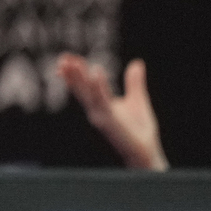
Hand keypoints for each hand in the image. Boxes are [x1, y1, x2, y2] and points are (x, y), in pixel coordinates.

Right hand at [57, 53, 168, 170]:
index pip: (83, 86)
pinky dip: (98, 86)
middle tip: (63, 57)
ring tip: (73, 62)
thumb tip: (137, 62)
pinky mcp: (108, 122)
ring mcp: (100, 116)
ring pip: (87, 93)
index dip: (74, 73)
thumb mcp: (138, 100)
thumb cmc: (141, 130)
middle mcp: (96, 110)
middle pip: (80, 89)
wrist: (147, 152)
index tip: (67, 57)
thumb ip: (134, 82)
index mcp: (100, 105)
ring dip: (79, 77)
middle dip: (71, 74)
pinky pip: (101, 101)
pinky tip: (96, 72)